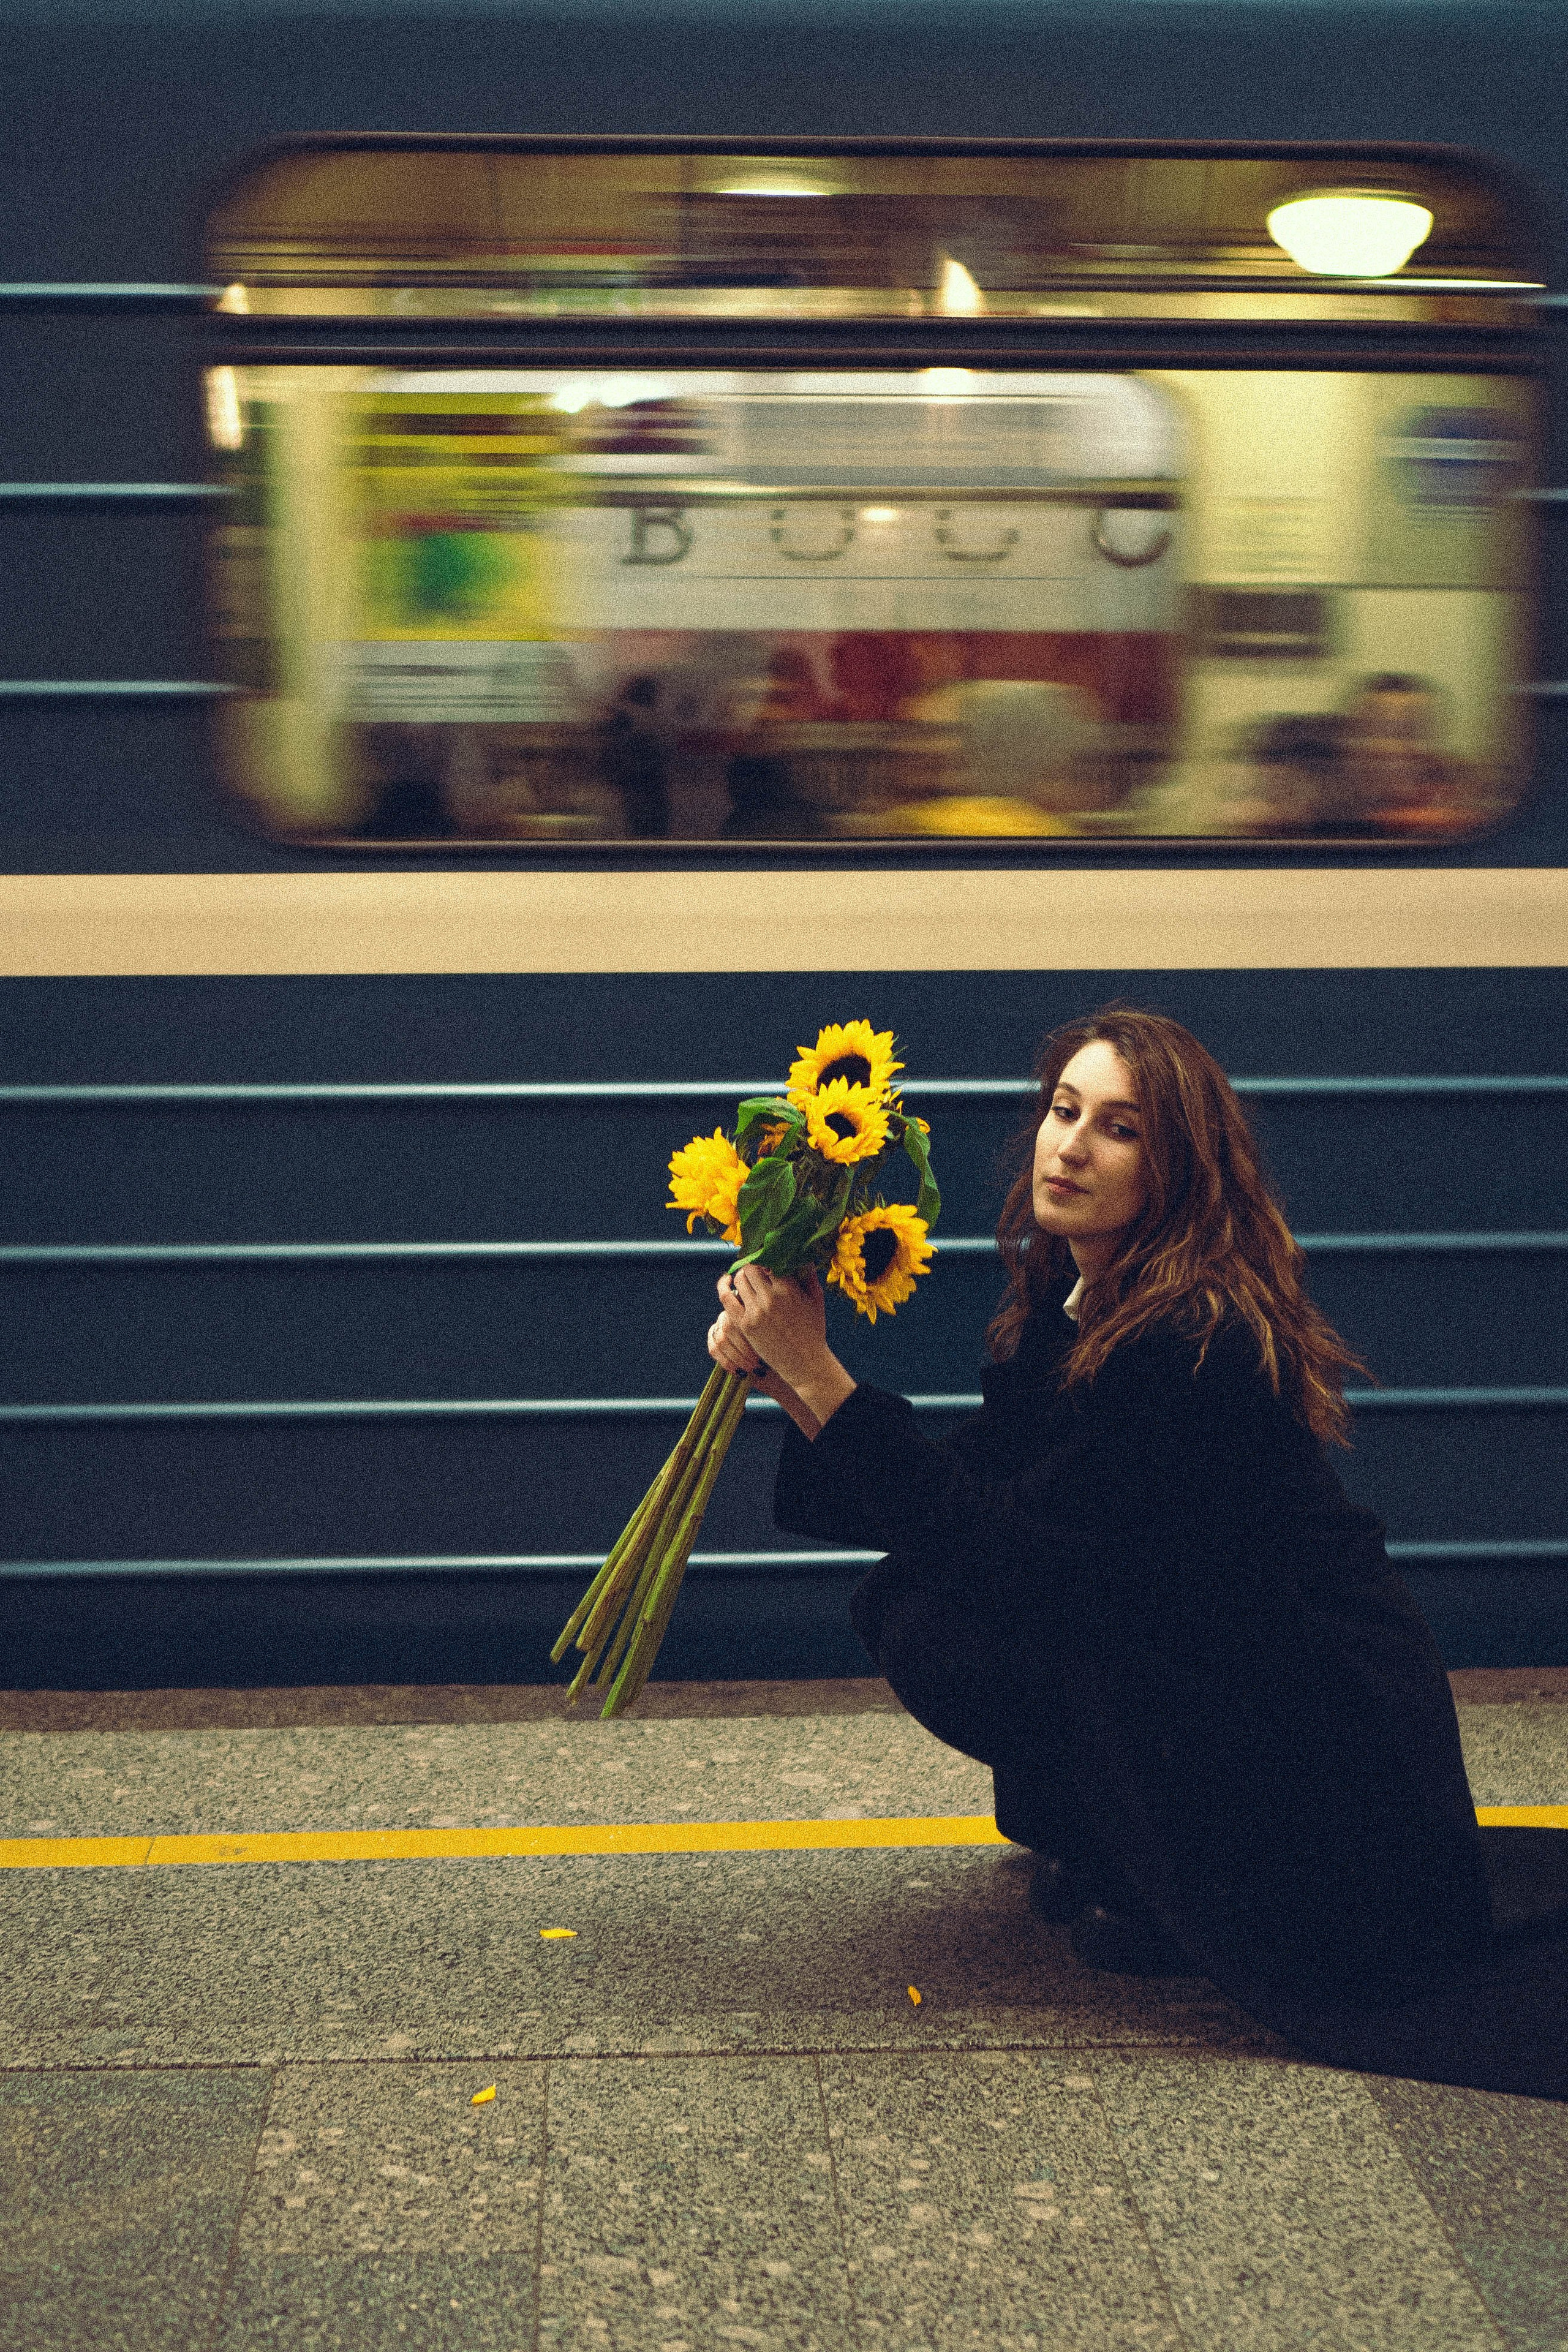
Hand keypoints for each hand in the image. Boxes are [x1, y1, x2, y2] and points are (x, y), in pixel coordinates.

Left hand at [711, 1264, 856, 1433]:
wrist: (804, 1362)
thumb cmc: (813, 1331)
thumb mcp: (816, 1300)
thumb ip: (809, 1276)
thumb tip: (801, 1255)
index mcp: (789, 1288)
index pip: (769, 1261)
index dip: (765, 1258)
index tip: (764, 1258)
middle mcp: (771, 1297)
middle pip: (752, 1268)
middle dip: (752, 1267)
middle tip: (754, 1268)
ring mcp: (756, 1311)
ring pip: (739, 1281)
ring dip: (741, 1277)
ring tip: (745, 1278)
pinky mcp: (745, 1324)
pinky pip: (727, 1298)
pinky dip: (724, 1286)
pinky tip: (726, 1282)